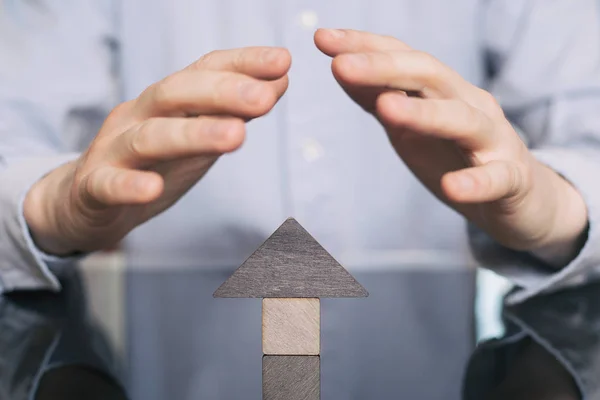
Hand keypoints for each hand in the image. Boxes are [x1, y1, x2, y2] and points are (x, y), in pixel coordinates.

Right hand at [24, 47, 290, 254]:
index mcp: (167, 102)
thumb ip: (233, 110)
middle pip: (176, 95)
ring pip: (150, 137)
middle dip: (222, 93)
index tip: (283, 61)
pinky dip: (130, 186)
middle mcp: (140, 116)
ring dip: (193, 134)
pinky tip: (152, 190)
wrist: (87, 200)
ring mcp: (113, 150)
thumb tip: (279, 81)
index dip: (242, 64)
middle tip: (265, 98)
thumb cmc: (152, 163)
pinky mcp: (94, 187)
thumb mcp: (196, 133)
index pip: (204, 71)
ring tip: (236, 137)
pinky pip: (108, 184)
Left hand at [315, 29, 586, 258]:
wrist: (519, 197)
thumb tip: (339, 68)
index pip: (404, 58)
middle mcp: (469, 104)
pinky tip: (454, 188)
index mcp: (442, 91)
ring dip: (424, 113)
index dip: (365, 45)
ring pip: (462, 120)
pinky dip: (476, 182)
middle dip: (383, 68)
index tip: (322, 37)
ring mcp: (494, 141)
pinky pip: (496, 179)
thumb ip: (381, 98)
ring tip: (386, 109)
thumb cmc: (458, 155)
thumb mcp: (412, 125)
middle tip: (341, 64)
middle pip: (430, 76)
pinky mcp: (511, 179)